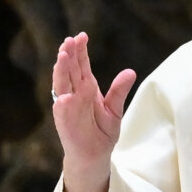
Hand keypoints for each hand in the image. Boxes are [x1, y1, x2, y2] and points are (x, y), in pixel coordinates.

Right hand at [50, 32, 135, 170]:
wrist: (95, 156)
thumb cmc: (102, 132)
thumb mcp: (115, 109)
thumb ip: (119, 91)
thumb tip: (130, 71)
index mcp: (87, 87)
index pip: (81, 64)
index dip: (80, 50)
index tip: (81, 35)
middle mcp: (75, 93)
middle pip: (70, 70)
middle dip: (69, 55)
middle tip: (69, 40)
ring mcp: (68, 107)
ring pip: (62, 85)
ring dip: (61, 71)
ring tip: (62, 56)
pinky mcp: (64, 122)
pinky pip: (62, 111)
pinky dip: (63, 103)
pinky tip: (66, 96)